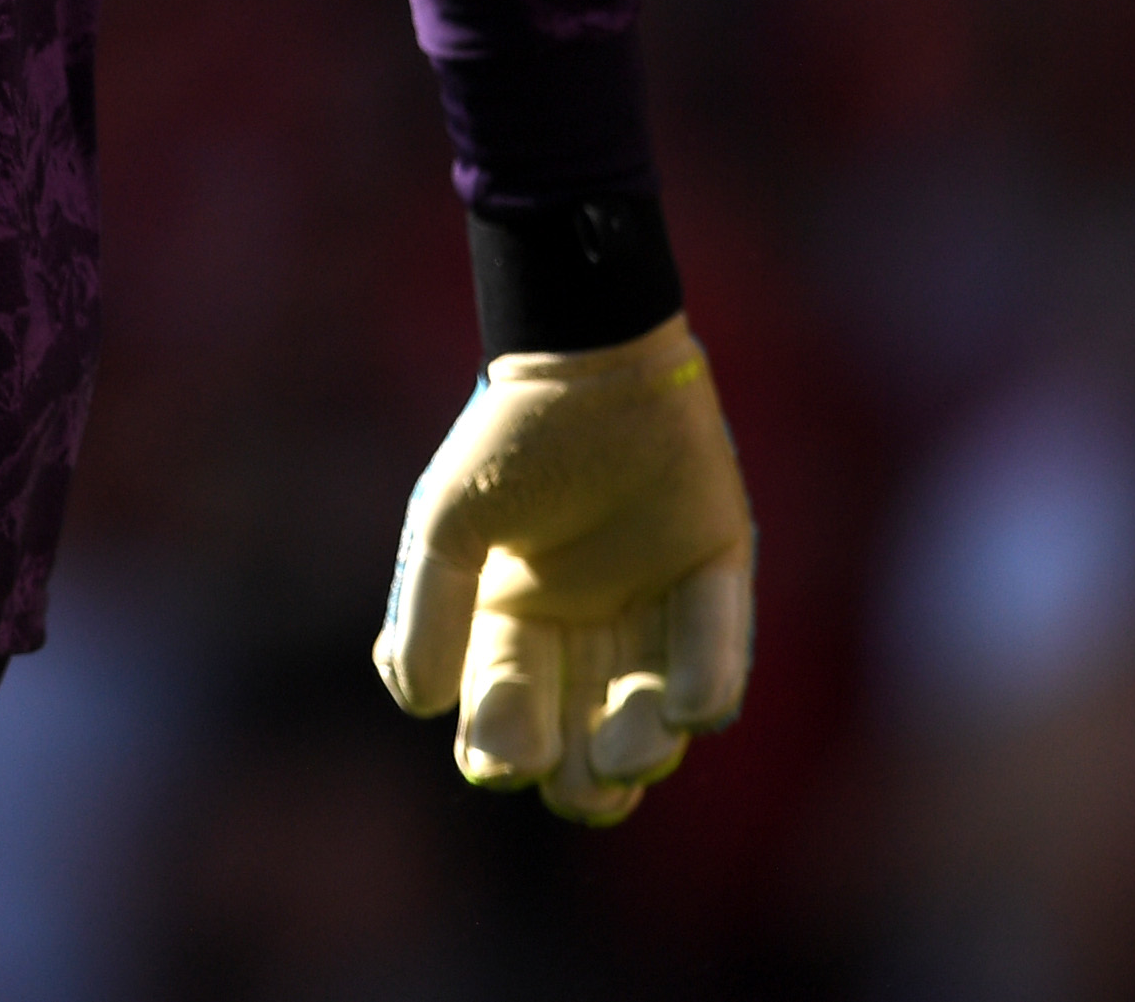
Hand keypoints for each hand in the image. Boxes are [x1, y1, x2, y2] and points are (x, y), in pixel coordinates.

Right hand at [372, 313, 754, 823]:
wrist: (586, 355)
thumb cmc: (507, 435)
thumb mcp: (447, 521)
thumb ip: (429, 608)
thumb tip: (418, 705)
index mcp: (513, 620)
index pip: (509, 711)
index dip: (504, 745)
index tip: (500, 757)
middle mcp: (585, 626)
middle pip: (587, 737)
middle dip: (584, 779)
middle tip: (579, 779)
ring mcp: (654, 603)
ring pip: (653, 709)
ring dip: (643, 746)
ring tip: (630, 754)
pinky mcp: (715, 572)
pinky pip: (717, 647)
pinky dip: (706, 683)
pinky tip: (686, 709)